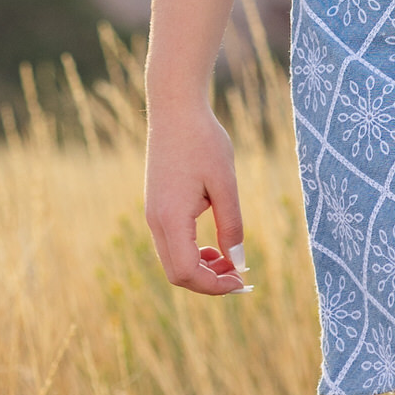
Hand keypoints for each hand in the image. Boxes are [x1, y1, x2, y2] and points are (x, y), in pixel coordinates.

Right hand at [144, 101, 249, 294]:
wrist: (175, 109)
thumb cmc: (203, 141)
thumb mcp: (225, 183)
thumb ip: (231, 225)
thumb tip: (238, 262)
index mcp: (171, 218)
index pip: (187, 272)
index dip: (214, 285)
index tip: (242, 281)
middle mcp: (155, 221)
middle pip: (176, 274)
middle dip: (208, 282)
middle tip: (239, 275)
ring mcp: (152, 214)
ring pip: (172, 261)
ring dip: (200, 269)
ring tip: (230, 260)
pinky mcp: (156, 206)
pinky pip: (171, 244)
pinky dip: (192, 253)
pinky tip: (214, 245)